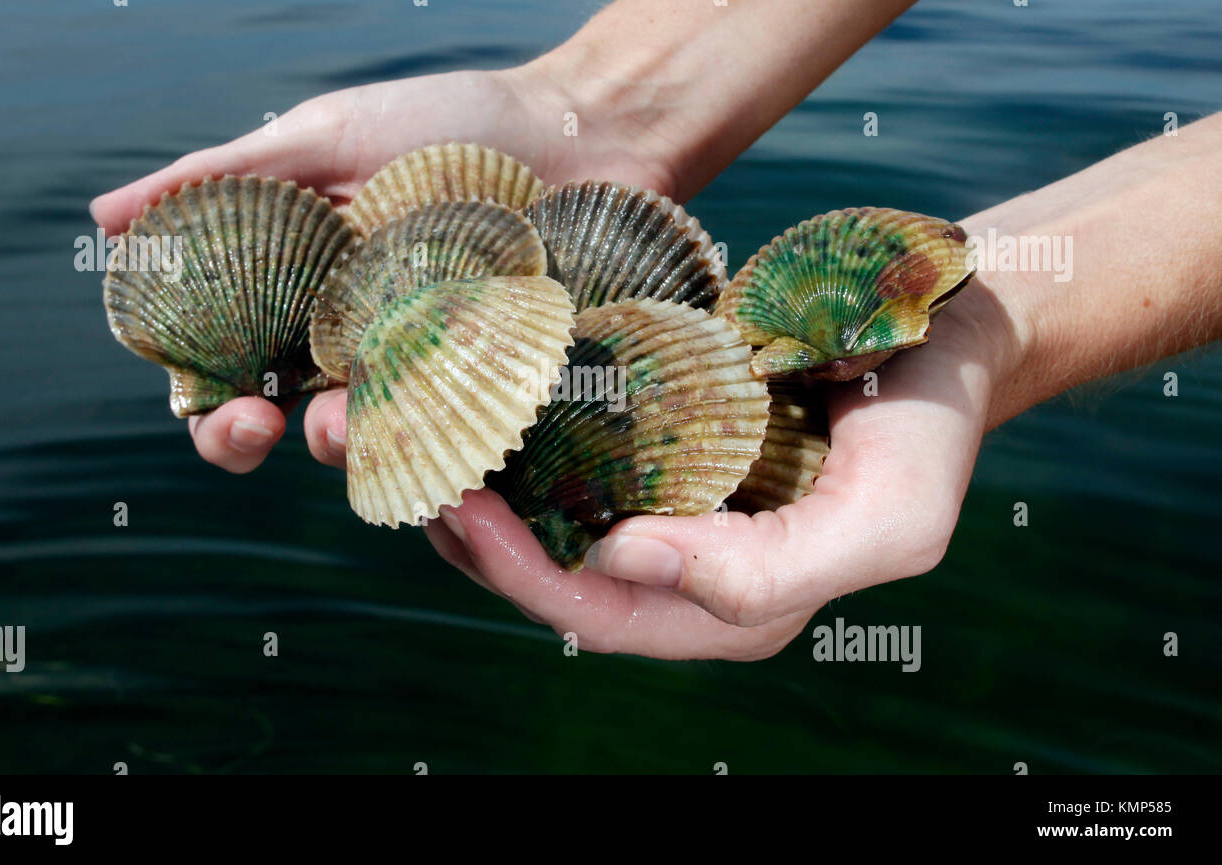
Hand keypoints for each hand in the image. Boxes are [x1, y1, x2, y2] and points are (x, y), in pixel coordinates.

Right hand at [91, 66, 679, 472]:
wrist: (576, 130)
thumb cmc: (448, 125)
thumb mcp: (324, 140)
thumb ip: (221, 183)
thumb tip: (105, 220)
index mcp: (298, 293)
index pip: (228, 368)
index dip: (207, 402)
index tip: (219, 403)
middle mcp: (351, 342)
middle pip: (281, 423)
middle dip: (248, 440)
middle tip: (258, 428)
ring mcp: (422, 370)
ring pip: (364, 443)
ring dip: (340, 445)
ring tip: (346, 418)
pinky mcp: (492, 387)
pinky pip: (455, 438)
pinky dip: (437, 448)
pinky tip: (439, 435)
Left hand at [424, 275, 1018, 659]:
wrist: (938, 335)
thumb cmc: (925, 432)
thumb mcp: (886, 521)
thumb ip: (768, 571)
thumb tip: (620, 556)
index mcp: (725, 605)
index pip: (600, 613)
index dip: (521, 575)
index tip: (460, 509)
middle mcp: (676, 564)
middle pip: (544, 567)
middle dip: (462, 527)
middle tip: (389, 462)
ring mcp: (657, 496)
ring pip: (536, 509)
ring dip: (462, 474)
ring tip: (388, 426)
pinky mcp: (646, 434)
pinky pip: (557, 443)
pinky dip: (501, 424)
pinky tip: (453, 386)